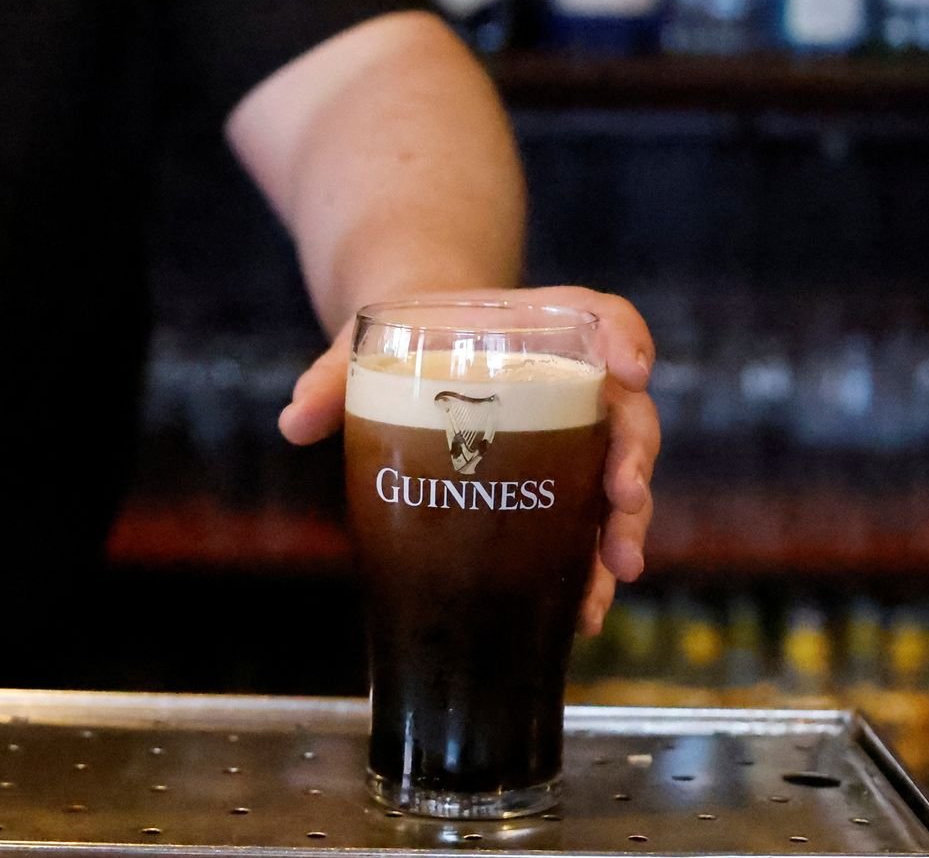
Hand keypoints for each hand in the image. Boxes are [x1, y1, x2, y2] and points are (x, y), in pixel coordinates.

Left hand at [279, 287, 658, 635]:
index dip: (626, 339)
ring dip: (625, 525)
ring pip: (619, 477)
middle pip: (626, 413)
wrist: (408, 365)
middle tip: (623, 498)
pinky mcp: (558, 490)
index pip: (600, 317)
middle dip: (634, 459)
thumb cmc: (396, 349)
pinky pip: (588, 526)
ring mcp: (570, 440)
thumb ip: (331, 380)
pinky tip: (582, 611)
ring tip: (616, 572)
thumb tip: (295, 421)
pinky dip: (590, 568)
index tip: (631, 371)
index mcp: (534, 329)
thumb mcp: (360, 352)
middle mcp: (570, 383)